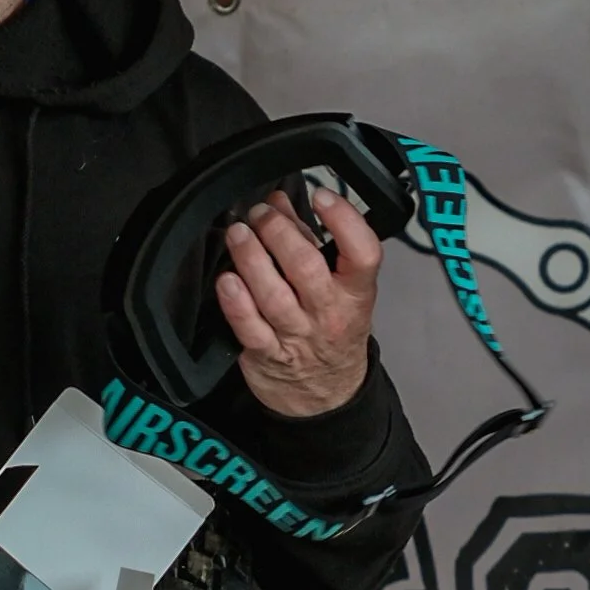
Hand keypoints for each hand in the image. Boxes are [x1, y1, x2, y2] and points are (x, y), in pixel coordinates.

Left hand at [219, 189, 379, 419]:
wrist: (326, 394)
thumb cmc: (332, 329)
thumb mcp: (337, 285)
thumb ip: (308, 239)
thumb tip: (279, 201)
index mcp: (355, 292)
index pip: (362, 253)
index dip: (344, 220)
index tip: (322, 196)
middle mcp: (330, 313)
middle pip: (306, 267)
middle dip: (278, 232)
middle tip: (260, 213)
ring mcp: (298, 336)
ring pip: (273, 295)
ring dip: (251, 258)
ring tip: (239, 233)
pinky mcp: (267, 354)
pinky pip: (249, 327)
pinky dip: (236, 302)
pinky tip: (227, 280)